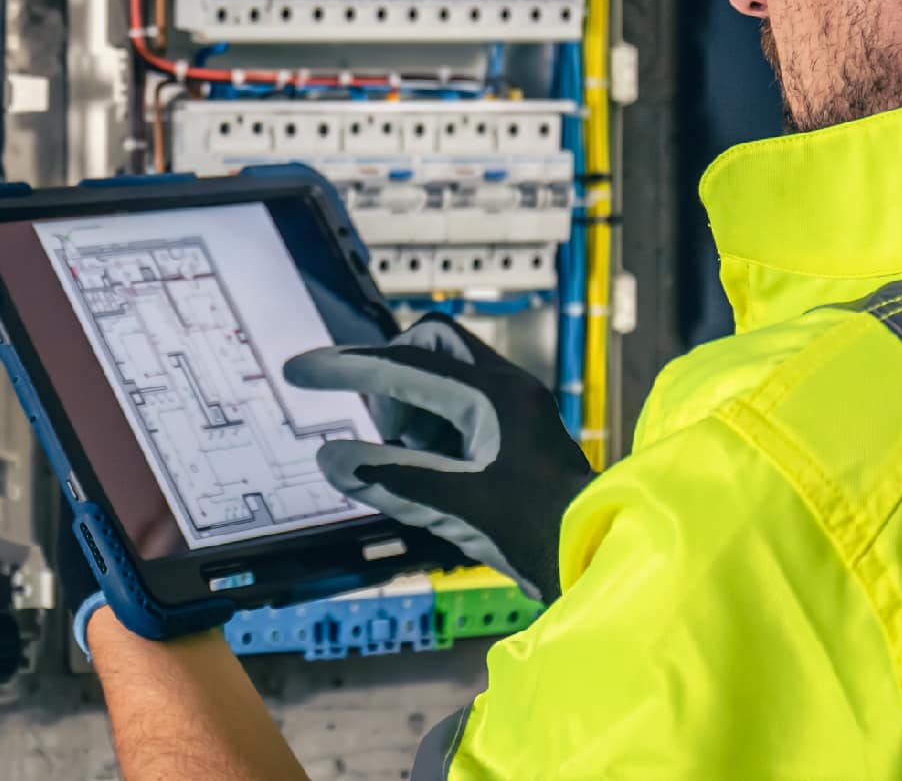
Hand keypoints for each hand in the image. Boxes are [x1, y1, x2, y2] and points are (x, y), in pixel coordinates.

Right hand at [283, 315, 595, 601]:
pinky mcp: (516, 433)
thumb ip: (392, 478)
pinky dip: (432, 430)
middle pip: (430, 345)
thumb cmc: (541, 531)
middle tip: (384, 427)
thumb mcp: (456, 506)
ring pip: (444, 376)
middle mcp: (507, 388)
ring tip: (411, 462)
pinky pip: (459, 407)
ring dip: (413, 409)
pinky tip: (432, 473)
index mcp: (493, 394)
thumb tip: (332, 458)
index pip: (403, 365)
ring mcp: (514, 408)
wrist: (601, 555)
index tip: (300, 370)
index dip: (345, 368)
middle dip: (393, 376)